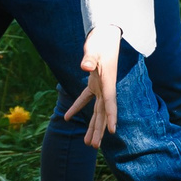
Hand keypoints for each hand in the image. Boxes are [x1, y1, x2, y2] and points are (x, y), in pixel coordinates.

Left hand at [57, 24, 123, 147]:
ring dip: (92, 126)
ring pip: (97, 111)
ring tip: (87, 143)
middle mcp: (106, 88)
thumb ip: (90, 58)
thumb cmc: (101, 40)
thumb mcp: (95, 49)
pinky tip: (68, 118)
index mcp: (107, 82)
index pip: (110, 103)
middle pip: (103, 113)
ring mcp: (101, 86)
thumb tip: (84, 66)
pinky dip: (77, 108)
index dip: (112, 117)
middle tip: (93, 147)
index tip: (112, 132)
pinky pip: (85, 99)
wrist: (106, 33)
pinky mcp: (94, 83)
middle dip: (99, 130)